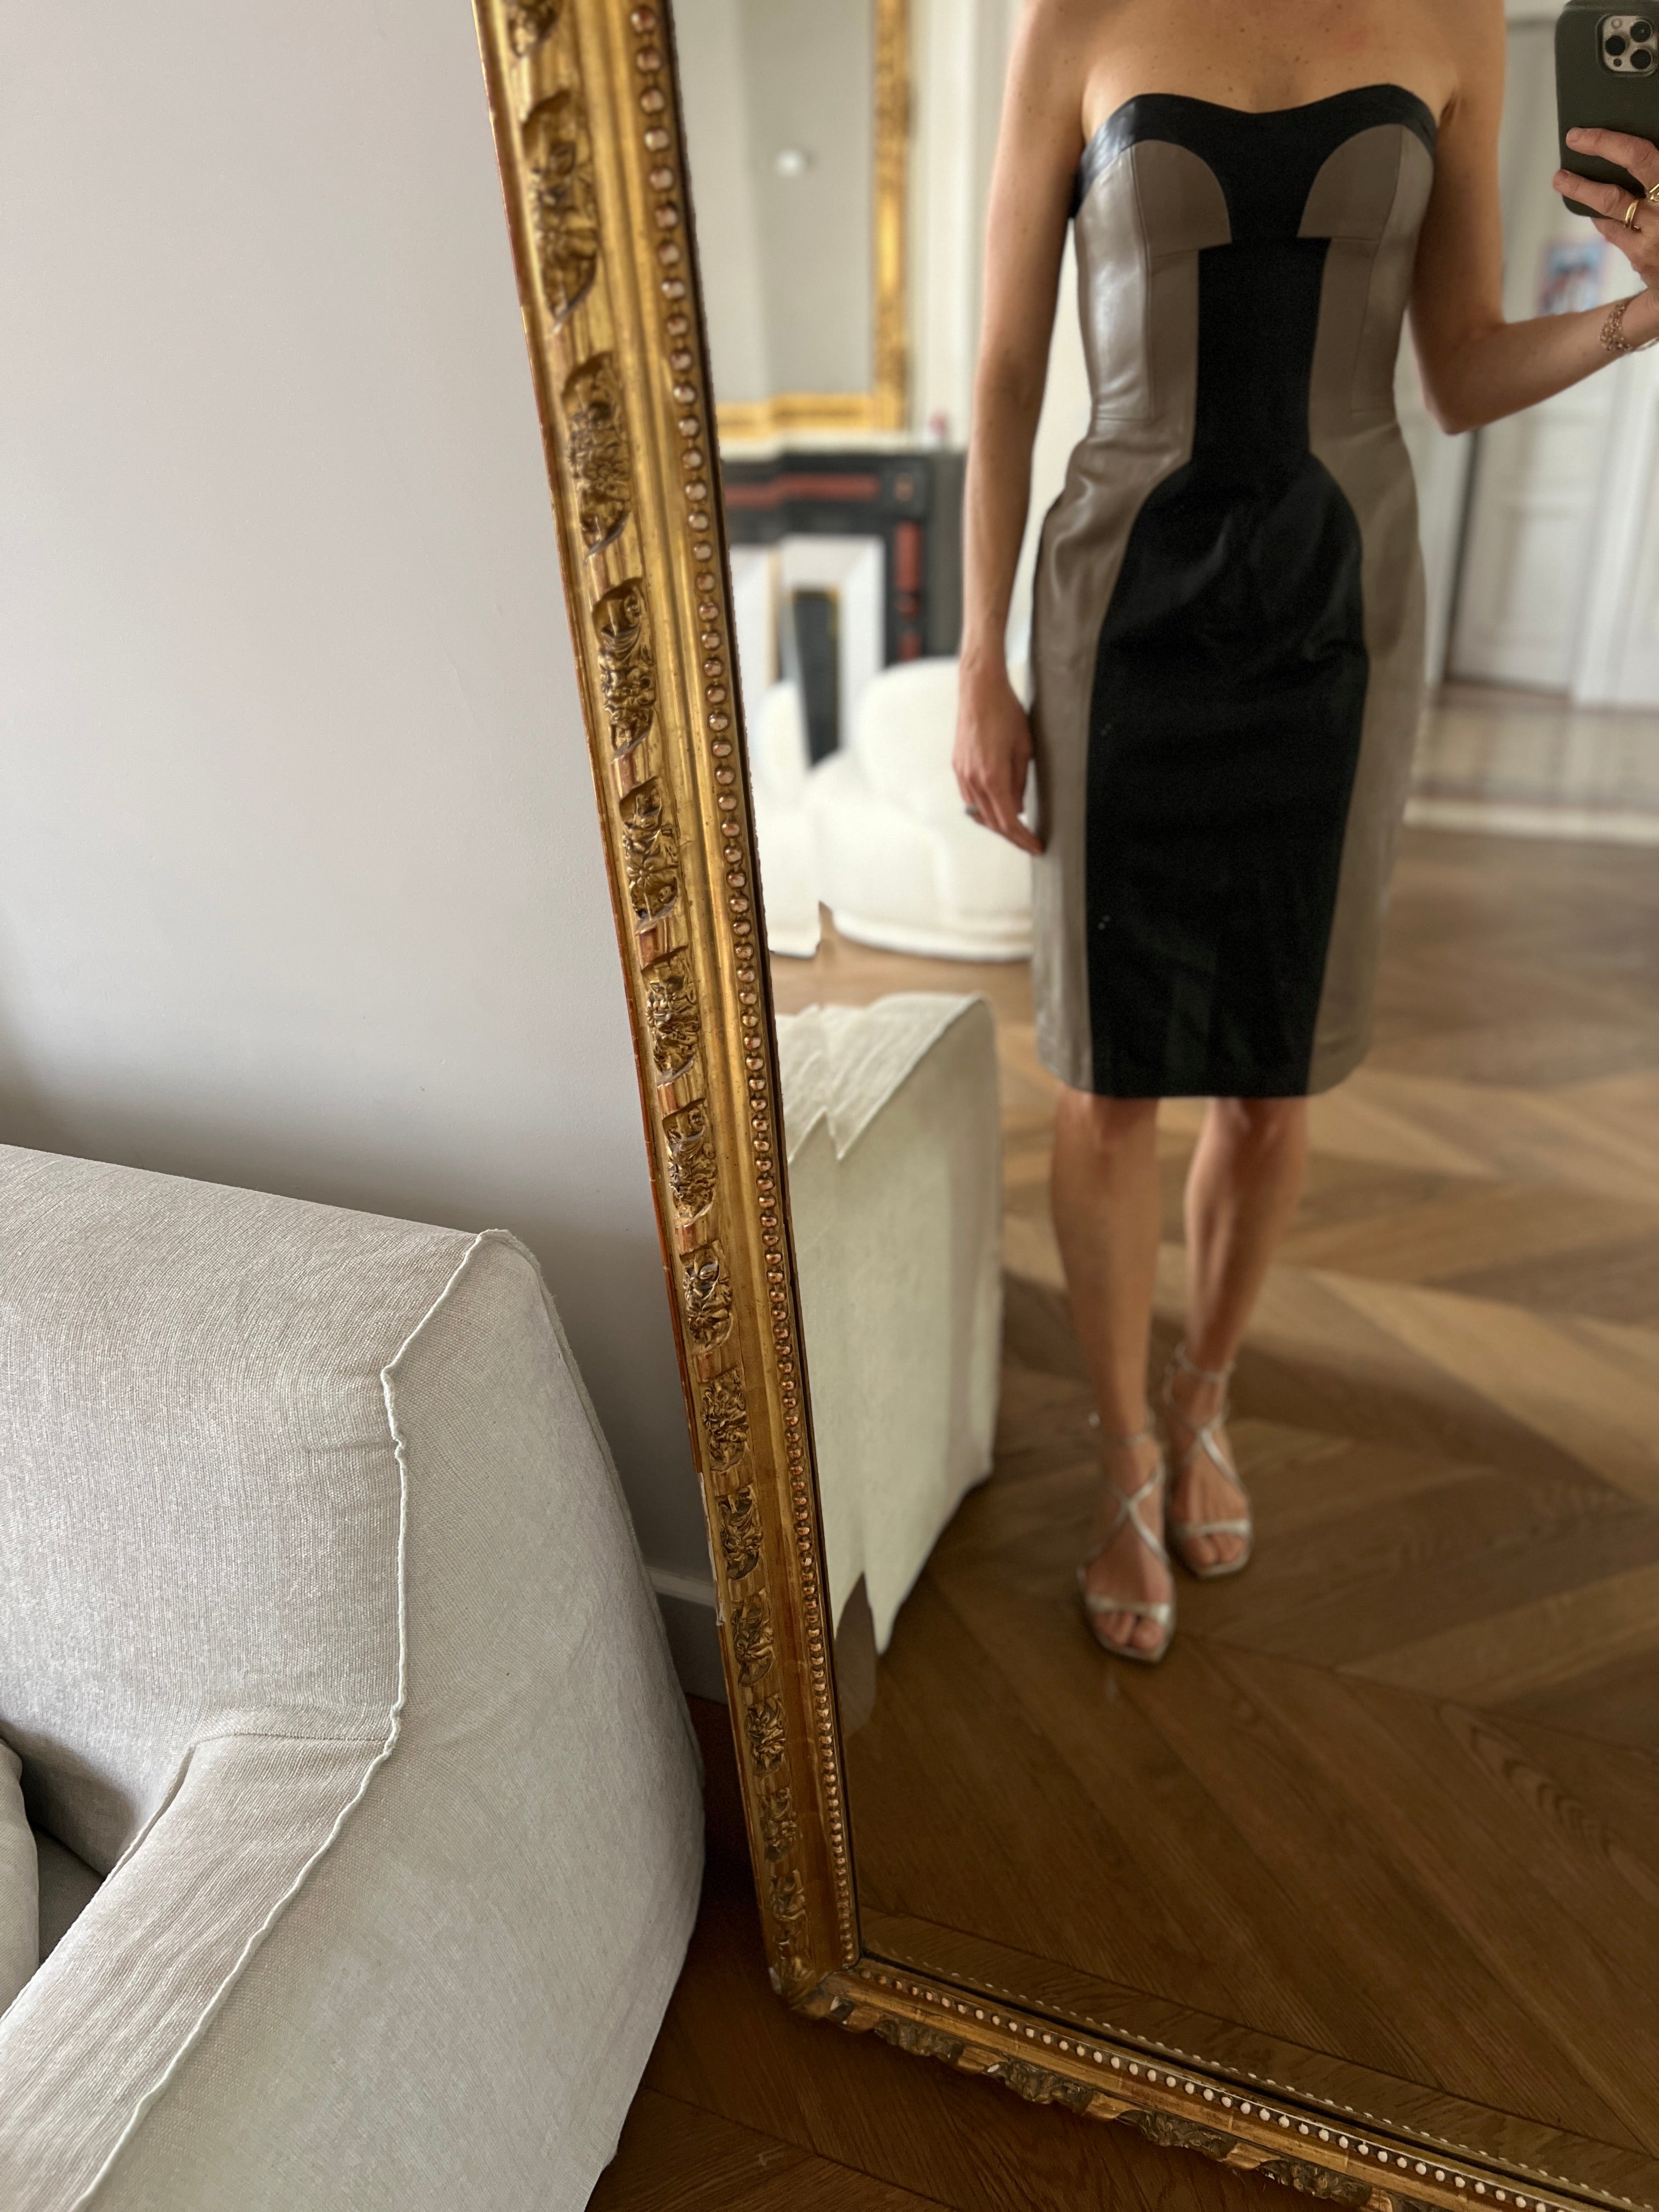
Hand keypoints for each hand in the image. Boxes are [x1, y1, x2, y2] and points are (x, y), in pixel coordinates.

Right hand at [954, 658, 1042, 855]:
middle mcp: (973, 780)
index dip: (1023, 838)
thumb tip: (1018, 808)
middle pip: (993, 822)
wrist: (979, 690)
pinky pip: (970, 798)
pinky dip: (985, 809)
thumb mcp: (1024, 748)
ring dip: (997, 824)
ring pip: (979, 813)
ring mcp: (963, 775)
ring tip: (1016, 829)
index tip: (1036, 846)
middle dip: (1012, 836)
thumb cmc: (1006, 713)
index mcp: (992, 777)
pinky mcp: (958, 767)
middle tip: (1029, 842)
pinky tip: (996, 808)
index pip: (1009, 821)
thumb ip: (1020, 782)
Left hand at [1555, 130, 1658, 291]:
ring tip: (1562, 179)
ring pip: (1609, 209)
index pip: (1638, 157)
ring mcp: (1652, 238)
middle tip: (1567, 151)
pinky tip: (1594, 208)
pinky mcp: (1642, 259)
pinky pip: (1614, 231)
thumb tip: (1631, 151)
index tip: (1580, 135)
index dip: (1606, 143)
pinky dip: (1603, 217)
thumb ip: (1654, 169)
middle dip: (1584, 175)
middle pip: (1613, 191)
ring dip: (1582, 192)